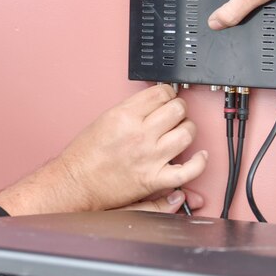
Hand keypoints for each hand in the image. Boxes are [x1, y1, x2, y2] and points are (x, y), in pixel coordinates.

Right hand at [0, 84, 206, 215]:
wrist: (76, 182)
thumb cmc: (84, 155)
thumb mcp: (105, 118)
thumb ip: (132, 109)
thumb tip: (154, 103)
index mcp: (125, 116)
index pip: (161, 93)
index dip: (168, 92)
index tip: (167, 97)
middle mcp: (140, 134)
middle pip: (177, 110)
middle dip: (178, 108)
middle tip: (174, 113)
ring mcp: (150, 157)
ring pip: (187, 134)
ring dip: (187, 129)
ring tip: (181, 131)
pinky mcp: (154, 179)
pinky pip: (188, 171)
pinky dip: (199, 163)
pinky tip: (200, 156)